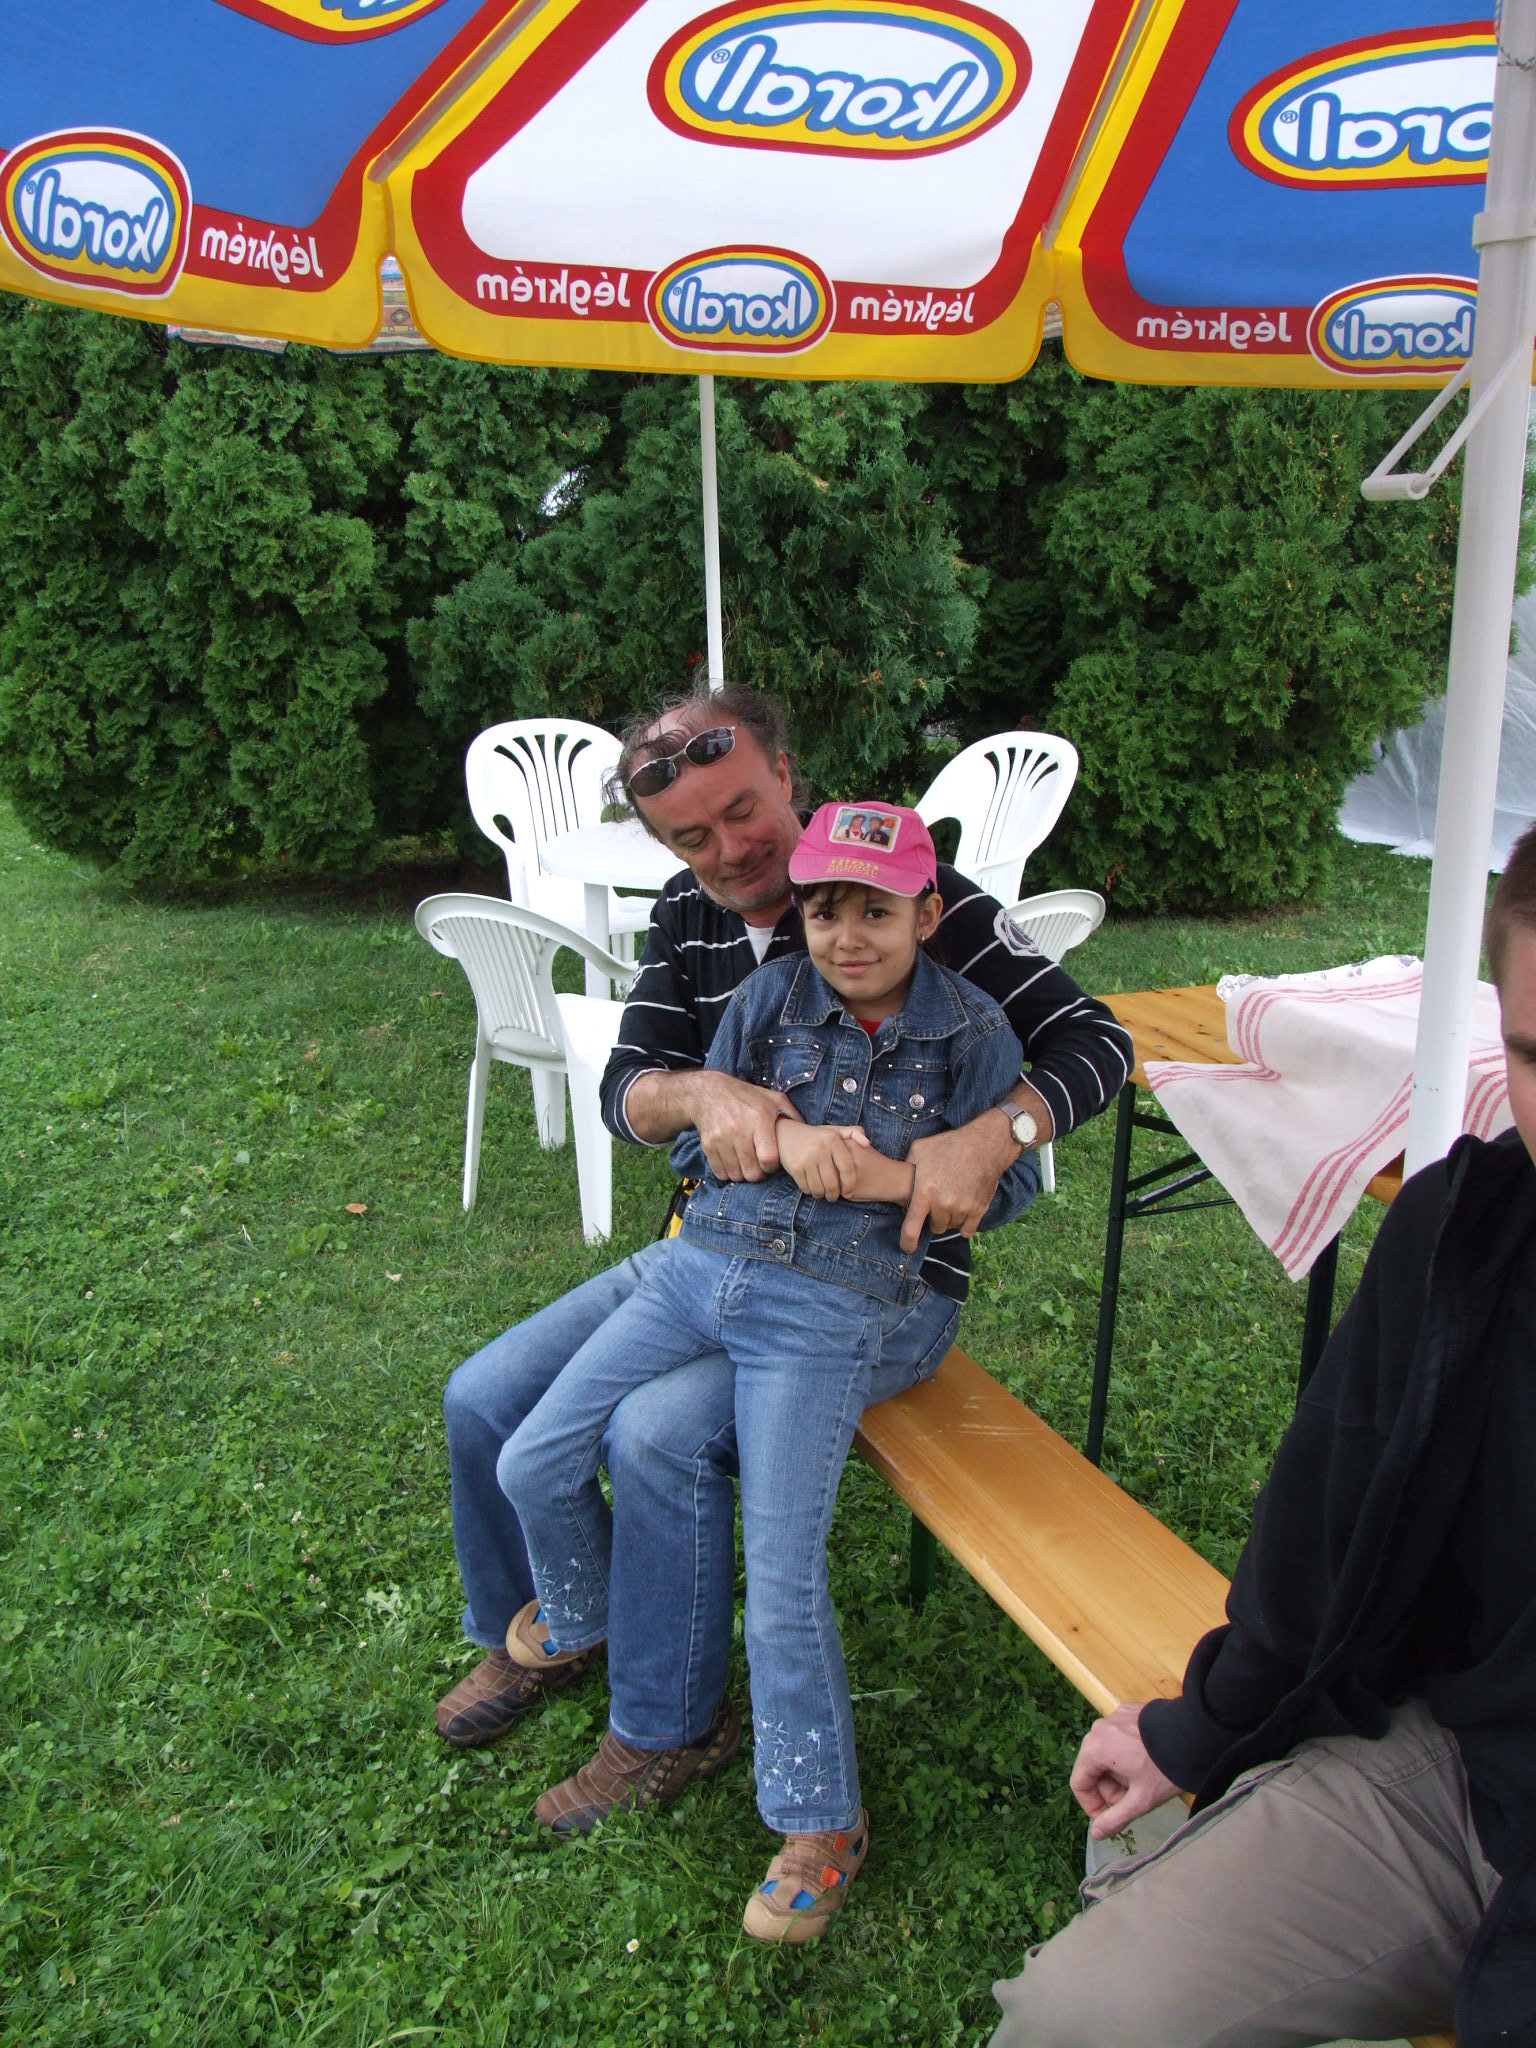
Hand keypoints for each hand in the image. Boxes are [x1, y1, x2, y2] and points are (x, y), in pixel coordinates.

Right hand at [685, 1071, 801, 1181]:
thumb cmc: (747, 1096)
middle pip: (752, 1172)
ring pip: (736, 1175)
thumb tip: (808, 1133)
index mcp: (759, 1119)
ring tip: (747, 1164)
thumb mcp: (773, 1098)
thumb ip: (792, 1115)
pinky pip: (720, 1172)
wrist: (709, 1091)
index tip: (771, 1162)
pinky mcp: (708, 1144)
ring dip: (743, 1174)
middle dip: (759, 1174)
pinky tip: (733, 1163)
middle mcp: (739, 1130)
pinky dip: (728, 1173)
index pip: (768, 1159)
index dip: (772, 1167)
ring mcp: (721, 1138)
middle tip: (759, 1167)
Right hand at [776, 1121, 865, 1199]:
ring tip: (825, 1194)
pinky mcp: (795, 1168)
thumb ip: (854, 1133)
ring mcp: (806, 1159)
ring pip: (819, 1188)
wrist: (786, 1134)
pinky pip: (807, 1188)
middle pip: (833, 1183)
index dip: (850, 1184)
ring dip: (823, 1195)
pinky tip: (813, 1189)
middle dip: (835, 1194)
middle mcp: (820, 1149)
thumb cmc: (816, 1136)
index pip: (847, 1168)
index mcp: (832, 1140)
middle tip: (835, 1196)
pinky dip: (811, 1192)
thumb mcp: (834, 1131)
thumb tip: (868, 1144)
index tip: (849, 1192)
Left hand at [899, 1117, 1012, 1251]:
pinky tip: (962, 1211)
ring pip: (950, 1227)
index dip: (907, 1243)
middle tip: (936, 1202)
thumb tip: (901, 1182)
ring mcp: (962, 1209)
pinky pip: (968, 1230)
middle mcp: (943, 1205)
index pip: (911, 1228)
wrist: (983, 1145)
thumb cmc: (948, 1145)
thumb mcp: (919, 1150)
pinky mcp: (978, 1210)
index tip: (907, 1248)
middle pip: (934, 1227)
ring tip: (950, 1199)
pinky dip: (964, 1224)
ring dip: (948, 1219)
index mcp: (924, 1193)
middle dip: (932, 1218)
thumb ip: (907, 1169)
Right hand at [1069, 1704, 1181, 1838]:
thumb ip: (1114, 1819)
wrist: (1195, 1735)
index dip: (1093, 1806)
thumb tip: (1096, 1834)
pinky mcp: (1128, 1711)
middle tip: (1134, 1797)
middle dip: (1111, 1788)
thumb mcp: (1140, 1800)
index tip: (1111, 1816)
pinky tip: (1147, 1760)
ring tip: (1144, 1779)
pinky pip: (1119, 1738)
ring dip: (1120, 1772)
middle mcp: (1098, 1728)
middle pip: (1094, 1768)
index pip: (1079, 1784)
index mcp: (1094, 1748)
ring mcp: (1113, 1716)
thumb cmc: (1164, 1770)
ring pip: (1106, 1753)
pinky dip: (1128, 1752)